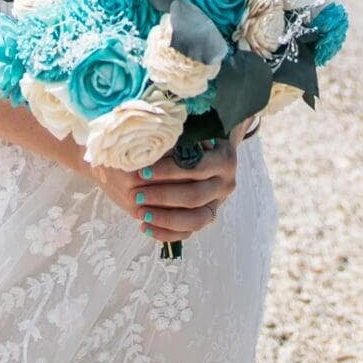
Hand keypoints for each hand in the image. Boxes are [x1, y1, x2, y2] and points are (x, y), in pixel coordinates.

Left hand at [90, 137, 239, 243]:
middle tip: (136, 194)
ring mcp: (218, 203)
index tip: (142, 170)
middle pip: (195, 196)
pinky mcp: (208, 217)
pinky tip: (145, 228)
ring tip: (140, 214)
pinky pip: (189, 233)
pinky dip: (166, 233)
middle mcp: (226, 184)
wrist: (213, 149)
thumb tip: (151, 136)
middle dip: (163, 196)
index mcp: (225, 159)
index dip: (168, 171)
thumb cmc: (194, 134)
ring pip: (194, 220)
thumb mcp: (190, 129)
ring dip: (165, 218)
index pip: (196, 168)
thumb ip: (177, 134)